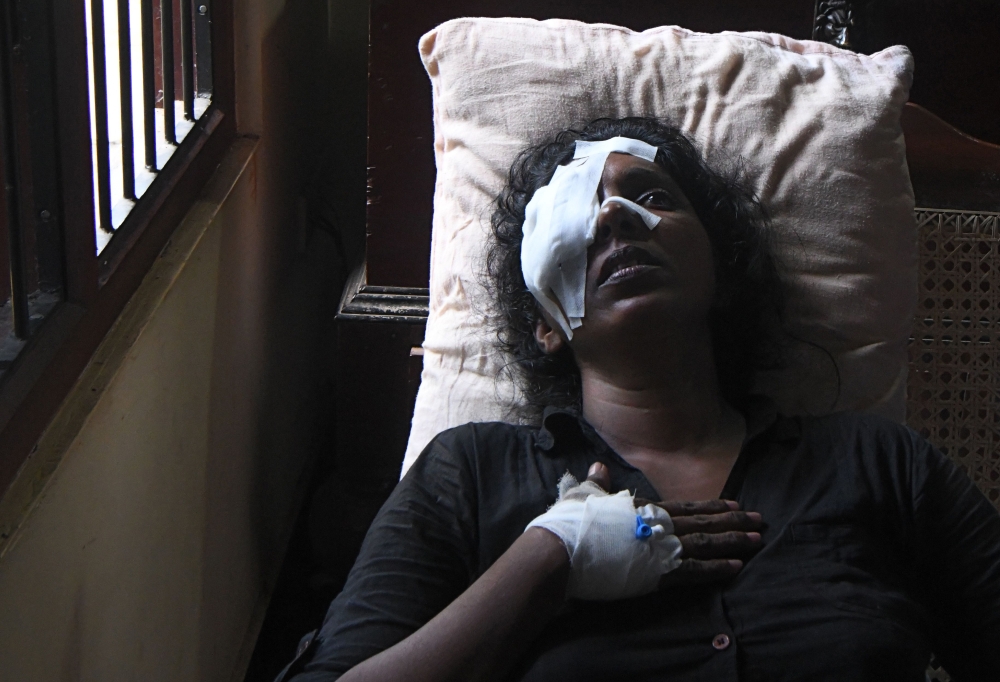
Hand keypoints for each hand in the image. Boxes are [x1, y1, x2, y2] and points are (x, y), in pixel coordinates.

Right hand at [585, 462, 762, 586]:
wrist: (562, 549)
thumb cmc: (570, 523)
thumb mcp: (584, 496)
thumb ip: (598, 483)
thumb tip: (599, 467)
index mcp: (643, 508)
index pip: (686, 506)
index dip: (711, 505)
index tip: (734, 503)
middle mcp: (657, 524)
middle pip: (704, 521)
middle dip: (733, 521)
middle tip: (759, 520)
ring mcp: (659, 548)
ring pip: (706, 543)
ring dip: (733, 540)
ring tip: (756, 539)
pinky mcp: (657, 573)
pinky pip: (695, 571)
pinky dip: (717, 568)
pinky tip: (737, 566)